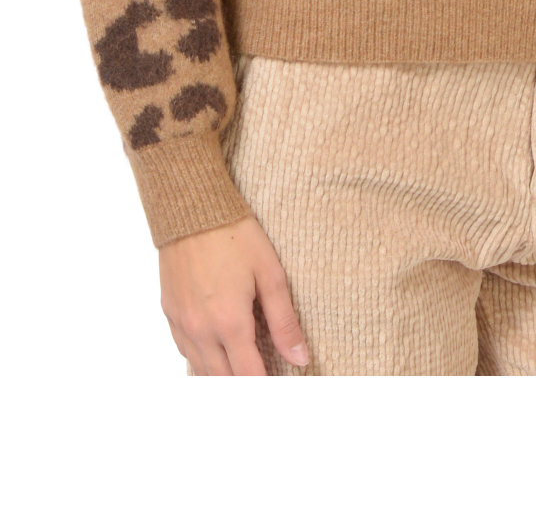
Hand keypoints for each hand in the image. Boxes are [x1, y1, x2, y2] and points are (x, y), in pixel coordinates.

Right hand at [159, 214, 309, 375]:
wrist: (191, 208)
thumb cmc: (235, 235)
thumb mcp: (270, 273)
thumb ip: (284, 321)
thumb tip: (300, 358)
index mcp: (230, 322)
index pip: (249, 377)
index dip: (266, 391)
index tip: (279, 393)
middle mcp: (201, 330)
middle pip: (223, 382)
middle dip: (244, 390)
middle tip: (263, 386)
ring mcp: (181, 323)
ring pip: (201, 371)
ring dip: (222, 379)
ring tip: (243, 376)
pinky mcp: (169, 313)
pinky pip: (185, 352)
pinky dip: (202, 361)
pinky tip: (217, 355)